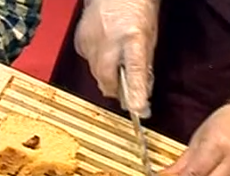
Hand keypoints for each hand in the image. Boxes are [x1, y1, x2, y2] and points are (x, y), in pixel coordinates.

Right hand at [74, 0, 158, 116]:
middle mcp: (109, 43)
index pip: (135, 73)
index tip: (139, 110)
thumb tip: (142, 93)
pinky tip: (105, 51)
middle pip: (109, 81)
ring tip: (117, 62)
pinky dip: (98, 63)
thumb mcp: (149, 36)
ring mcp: (91, 43)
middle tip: (128, 92)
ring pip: (97, 75)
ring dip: (108, 76)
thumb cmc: (135, 7)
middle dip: (118, 90)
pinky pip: (89, 64)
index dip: (136, 95)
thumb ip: (144, 66)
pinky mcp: (80, 43)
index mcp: (133, 39)